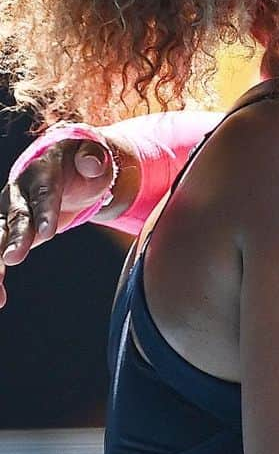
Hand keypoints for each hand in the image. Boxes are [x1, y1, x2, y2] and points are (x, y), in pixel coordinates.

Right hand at [0, 137, 112, 306]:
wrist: (60, 165)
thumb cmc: (81, 162)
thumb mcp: (92, 154)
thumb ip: (93, 157)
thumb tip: (93, 163)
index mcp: (40, 172)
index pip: (42, 194)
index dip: (44, 212)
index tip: (47, 234)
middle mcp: (18, 193)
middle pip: (15, 217)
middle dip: (14, 238)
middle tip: (13, 259)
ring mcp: (9, 213)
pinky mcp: (7, 231)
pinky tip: (0, 299)